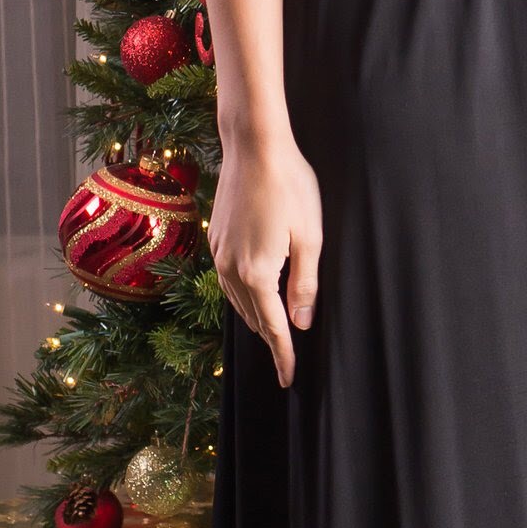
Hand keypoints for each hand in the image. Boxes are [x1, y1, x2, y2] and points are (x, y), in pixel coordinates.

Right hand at [206, 130, 323, 385]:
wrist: (254, 148)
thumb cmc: (290, 187)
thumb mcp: (310, 238)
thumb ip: (305, 285)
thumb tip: (301, 324)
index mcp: (258, 273)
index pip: (274, 328)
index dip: (283, 356)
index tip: (288, 379)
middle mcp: (232, 270)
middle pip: (254, 319)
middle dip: (271, 341)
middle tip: (286, 362)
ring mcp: (219, 255)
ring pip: (238, 302)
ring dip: (257, 320)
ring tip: (273, 336)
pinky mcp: (215, 240)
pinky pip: (228, 282)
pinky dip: (244, 297)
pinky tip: (256, 295)